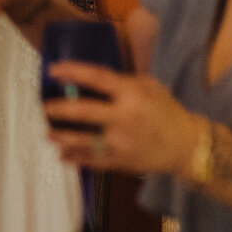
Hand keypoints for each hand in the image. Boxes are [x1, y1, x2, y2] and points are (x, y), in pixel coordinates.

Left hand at [43, 61, 195, 173]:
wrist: (186, 146)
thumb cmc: (167, 112)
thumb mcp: (151, 87)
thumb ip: (123, 81)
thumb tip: (93, 78)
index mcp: (131, 94)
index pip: (96, 78)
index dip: (72, 71)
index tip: (53, 70)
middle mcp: (123, 117)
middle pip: (82, 111)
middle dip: (58, 109)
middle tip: (45, 107)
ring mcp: (120, 142)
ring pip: (82, 140)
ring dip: (61, 136)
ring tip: (48, 133)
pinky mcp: (119, 161)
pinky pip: (91, 160)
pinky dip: (75, 158)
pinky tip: (63, 155)